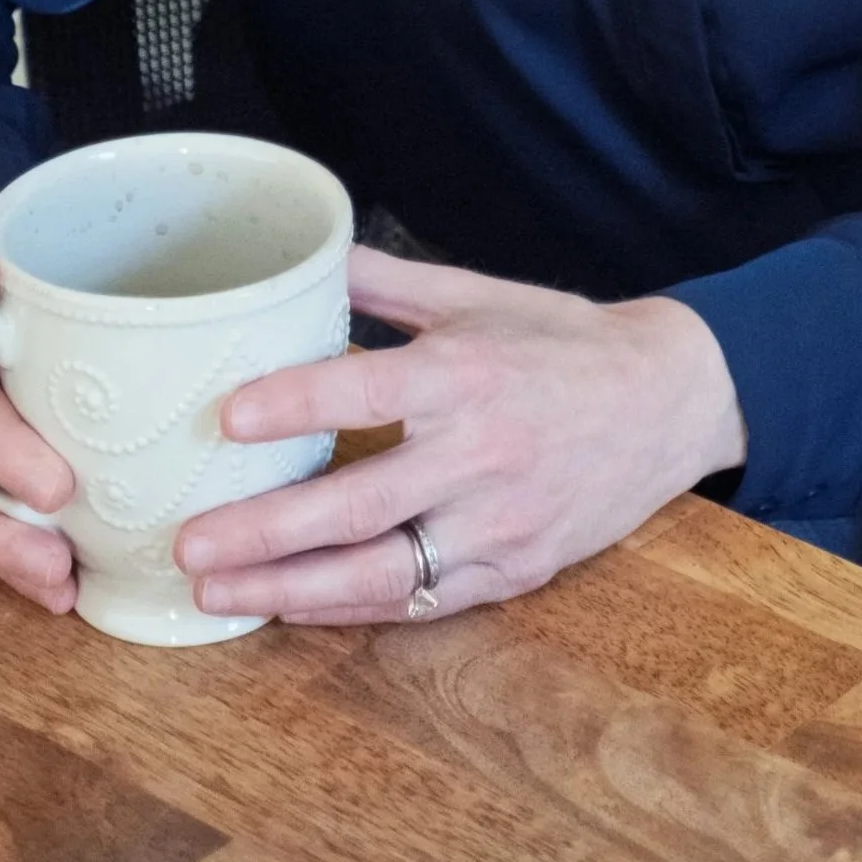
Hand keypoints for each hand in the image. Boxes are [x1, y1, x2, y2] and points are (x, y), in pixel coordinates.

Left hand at [174, 244, 746, 625]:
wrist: (672, 401)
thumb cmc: (565, 342)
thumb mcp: (479, 295)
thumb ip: (385, 283)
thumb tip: (304, 253)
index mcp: (467, 373)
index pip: (366, 392)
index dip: (293, 406)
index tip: (224, 419)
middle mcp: (480, 454)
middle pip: (358, 504)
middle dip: (265, 531)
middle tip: (190, 543)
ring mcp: (498, 522)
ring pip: (381, 571)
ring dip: (291, 589)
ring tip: (217, 593)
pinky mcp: (515, 569)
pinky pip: (421, 598)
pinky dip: (351, 608)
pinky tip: (292, 607)